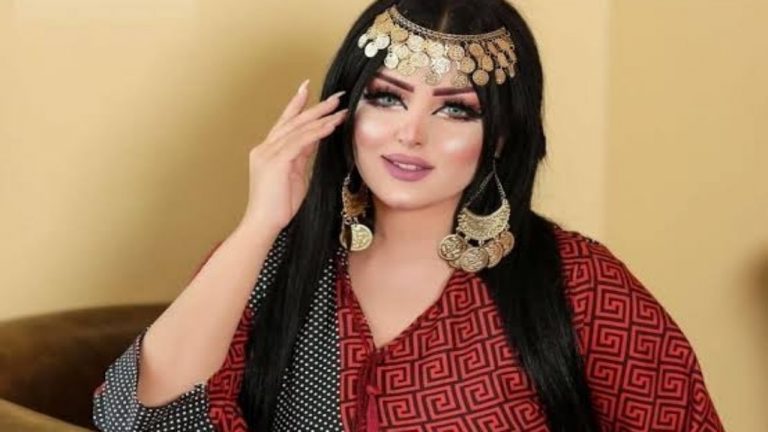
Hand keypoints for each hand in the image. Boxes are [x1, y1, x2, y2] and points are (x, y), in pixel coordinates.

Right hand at [239, 80, 347, 235]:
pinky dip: (317, 132)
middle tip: (335, 95)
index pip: (284, 123)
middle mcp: (265, 148)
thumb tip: (315, 140)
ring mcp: (268, 154)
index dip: (296, 105)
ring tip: (339, 108)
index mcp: (267, 152)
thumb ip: (302, 157)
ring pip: (298, 128)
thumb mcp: (294, 175)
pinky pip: (300, 141)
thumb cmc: (279, 206)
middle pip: (293, 121)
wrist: (263, 224)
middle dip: (315, 107)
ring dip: (321, 117)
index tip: (307, 89)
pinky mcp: (276, 162)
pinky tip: (331, 125)